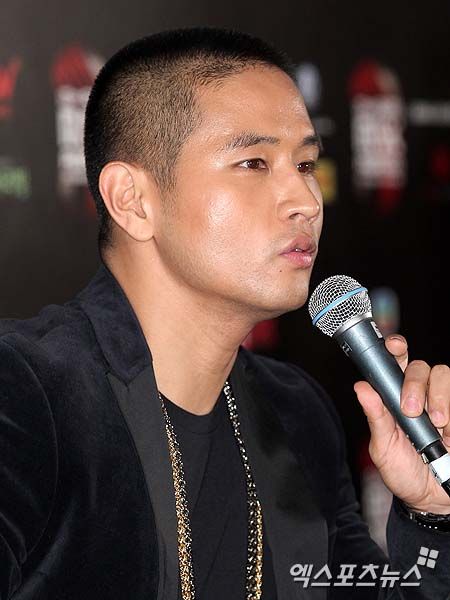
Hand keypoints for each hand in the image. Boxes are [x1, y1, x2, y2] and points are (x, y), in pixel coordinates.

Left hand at [354, 334, 449, 513]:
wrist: (433, 500)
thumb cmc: (404, 472)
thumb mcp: (384, 448)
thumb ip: (375, 417)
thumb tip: (361, 388)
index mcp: (396, 398)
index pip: (395, 363)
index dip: (395, 348)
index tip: (394, 347)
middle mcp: (420, 395)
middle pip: (420, 366)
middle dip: (415, 384)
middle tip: (411, 410)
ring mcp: (443, 402)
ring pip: (443, 374)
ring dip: (439, 396)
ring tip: (437, 423)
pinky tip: (449, 430)